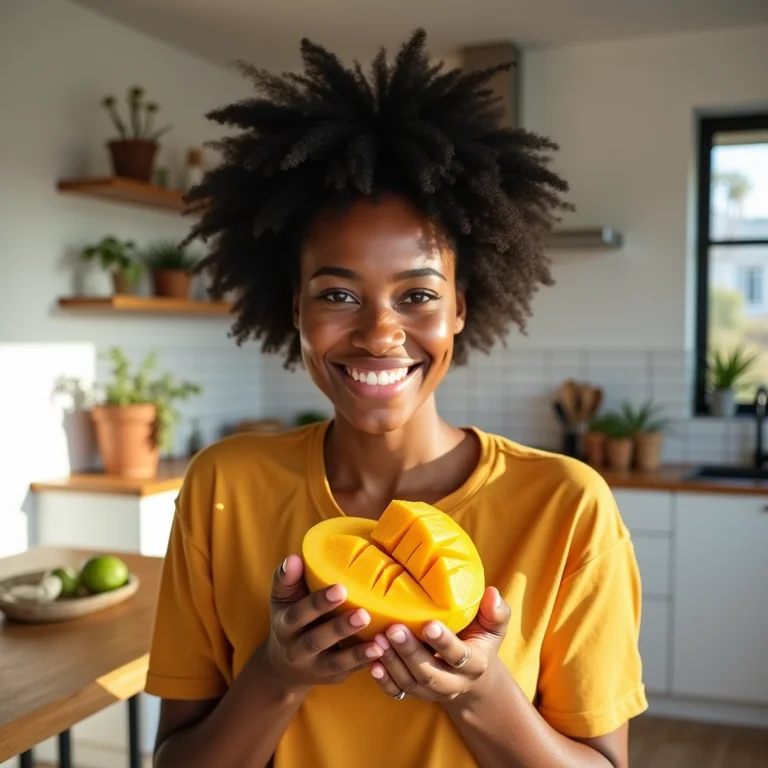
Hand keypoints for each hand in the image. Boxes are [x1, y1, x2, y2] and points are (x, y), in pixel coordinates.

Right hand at [259, 554, 383, 690]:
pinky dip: (366, 663)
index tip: (340, 588)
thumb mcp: (283, 600)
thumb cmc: (291, 618)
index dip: (318, 603)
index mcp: (285, 625)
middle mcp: (297, 649)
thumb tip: (294, 558)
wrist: (285, 667)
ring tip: (378, 641)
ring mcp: (316, 666)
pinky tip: (383, 652)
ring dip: (357, 652)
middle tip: (363, 614)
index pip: (299, 614)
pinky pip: (350, 672)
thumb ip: (287, 579)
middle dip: (340, 628)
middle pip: (317, 640)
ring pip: (336, 661)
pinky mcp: (334, 676)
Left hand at [368, 587, 509, 701]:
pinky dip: (384, 681)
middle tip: (394, 629)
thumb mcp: (493, 626)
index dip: (443, 643)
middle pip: (430, 674)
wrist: (471, 673)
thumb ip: (495, 612)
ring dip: (393, 662)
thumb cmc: (479, 639)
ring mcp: (432, 691)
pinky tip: (372, 664)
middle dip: (410, 652)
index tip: (428, 625)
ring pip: (411, 683)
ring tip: (378, 640)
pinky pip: (398, 692)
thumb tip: (492, 593)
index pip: (458, 655)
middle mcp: (453, 682)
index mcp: (474, 664)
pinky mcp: (415, 693)